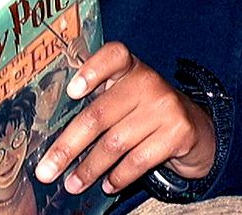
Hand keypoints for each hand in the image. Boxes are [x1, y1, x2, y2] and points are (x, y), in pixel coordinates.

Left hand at [34, 42, 214, 194]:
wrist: (194, 126)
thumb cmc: (144, 109)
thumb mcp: (124, 93)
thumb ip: (96, 99)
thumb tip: (53, 135)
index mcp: (129, 66)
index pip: (113, 55)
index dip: (91, 71)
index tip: (72, 92)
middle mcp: (147, 81)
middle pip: (99, 114)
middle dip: (68, 146)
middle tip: (47, 170)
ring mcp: (165, 107)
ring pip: (115, 143)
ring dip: (89, 169)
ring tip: (72, 184)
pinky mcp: (179, 133)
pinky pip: (139, 160)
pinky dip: (118, 176)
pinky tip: (106, 185)